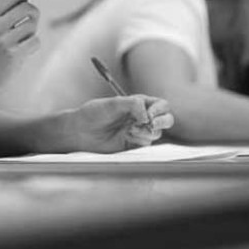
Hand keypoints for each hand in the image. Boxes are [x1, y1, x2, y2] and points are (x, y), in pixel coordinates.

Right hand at [0, 0, 40, 90]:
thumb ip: (5, 13)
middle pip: (27, 7)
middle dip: (34, 13)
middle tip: (31, 22)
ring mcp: (4, 41)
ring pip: (32, 25)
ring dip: (32, 32)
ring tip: (22, 40)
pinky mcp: (13, 54)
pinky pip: (36, 41)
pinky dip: (33, 45)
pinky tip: (24, 51)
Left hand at [47, 95, 173, 152]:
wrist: (81, 132)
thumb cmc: (93, 113)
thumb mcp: (112, 103)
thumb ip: (132, 105)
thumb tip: (148, 116)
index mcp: (138, 103)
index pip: (161, 105)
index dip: (159, 109)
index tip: (149, 114)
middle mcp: (141, 117)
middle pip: (166, 119)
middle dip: (162, 122)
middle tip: (150, 124)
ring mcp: (139, 131)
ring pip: (157, 133)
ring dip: (146, 132)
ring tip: (128, 130)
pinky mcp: (134, 145)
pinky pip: (147, 144)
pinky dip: (140, 140)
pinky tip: (126, 137)